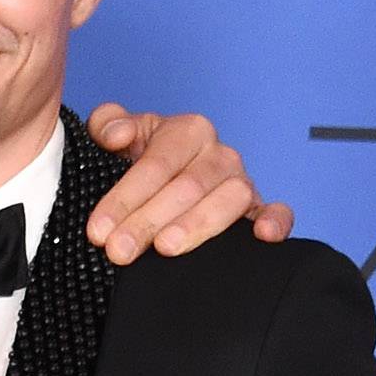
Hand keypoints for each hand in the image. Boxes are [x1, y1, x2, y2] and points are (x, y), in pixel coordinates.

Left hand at [83, 105, 293, 262]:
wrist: (166, 181)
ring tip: (166, 248)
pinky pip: (277, 212)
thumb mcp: (118, 137)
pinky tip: (263, 236)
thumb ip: (107, 125)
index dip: (125, 198)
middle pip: (187, 187)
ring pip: (229, 200)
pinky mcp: (258, 210)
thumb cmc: (142, 160)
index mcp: (188, 131)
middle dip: (148, 221)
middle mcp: (219, 154)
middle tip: (119, 251)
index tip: (98, 230)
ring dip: (196, 226)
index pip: (156, 165)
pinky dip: (275, 221)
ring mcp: (241, 182)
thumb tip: (118, 136)